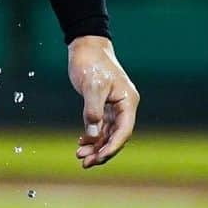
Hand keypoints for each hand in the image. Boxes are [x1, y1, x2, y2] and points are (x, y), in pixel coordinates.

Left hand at [67, 36, 138, 168]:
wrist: (85, 45)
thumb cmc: (91, 62)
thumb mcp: (91, 86)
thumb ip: (92, 110)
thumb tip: (92, 135)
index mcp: (127, 101)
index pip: (124, 130)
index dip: (112, 147)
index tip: (99, 158)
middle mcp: (124, 106)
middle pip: (116, 135)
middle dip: (102, 150)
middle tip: (85, 162)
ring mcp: (114, 106)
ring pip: (107, 132)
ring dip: (95, 146)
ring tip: (80, 156)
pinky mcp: (103, 104)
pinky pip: (100, 125)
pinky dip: (92, 135)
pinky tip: (82, 143)